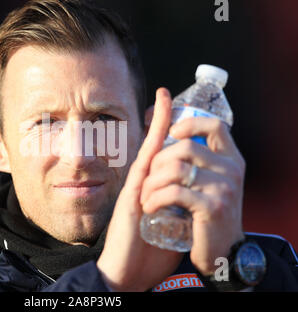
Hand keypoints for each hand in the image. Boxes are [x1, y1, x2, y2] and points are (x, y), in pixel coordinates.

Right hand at [97, 88, 183, 291]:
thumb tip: (191, 204)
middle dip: (160, 120)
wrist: (126, 273)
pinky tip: (159, 124)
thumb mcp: (169, 228)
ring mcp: (136, 187)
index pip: (160, 159)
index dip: (166, 136)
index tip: (174, 113)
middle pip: (153, 147)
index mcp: (151, 192)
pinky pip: (145, 163)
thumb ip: (177, 212)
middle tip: (166, 94)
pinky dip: (152, 141)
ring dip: (157, 123)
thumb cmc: (147, 255)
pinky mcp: (133, 195)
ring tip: (164, 96)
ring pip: (149, 149)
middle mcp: (142, 185)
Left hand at [140, 93, 245, 275]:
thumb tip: (169, 131)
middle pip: (185, 146)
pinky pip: (174, 192)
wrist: (220, 255)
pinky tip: (149, 208)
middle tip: (148, 181)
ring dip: (151, 183)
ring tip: (146, 197)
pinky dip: (155, 198)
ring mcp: (224, 188)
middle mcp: (232, 170)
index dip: (191, 123)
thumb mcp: (208, 184)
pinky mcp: (212, 208)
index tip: (171, 133)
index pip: (216, 125)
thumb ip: (197, 162)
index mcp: (231, 160)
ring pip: (176, 168)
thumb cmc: (205, 217)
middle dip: (157, 161)